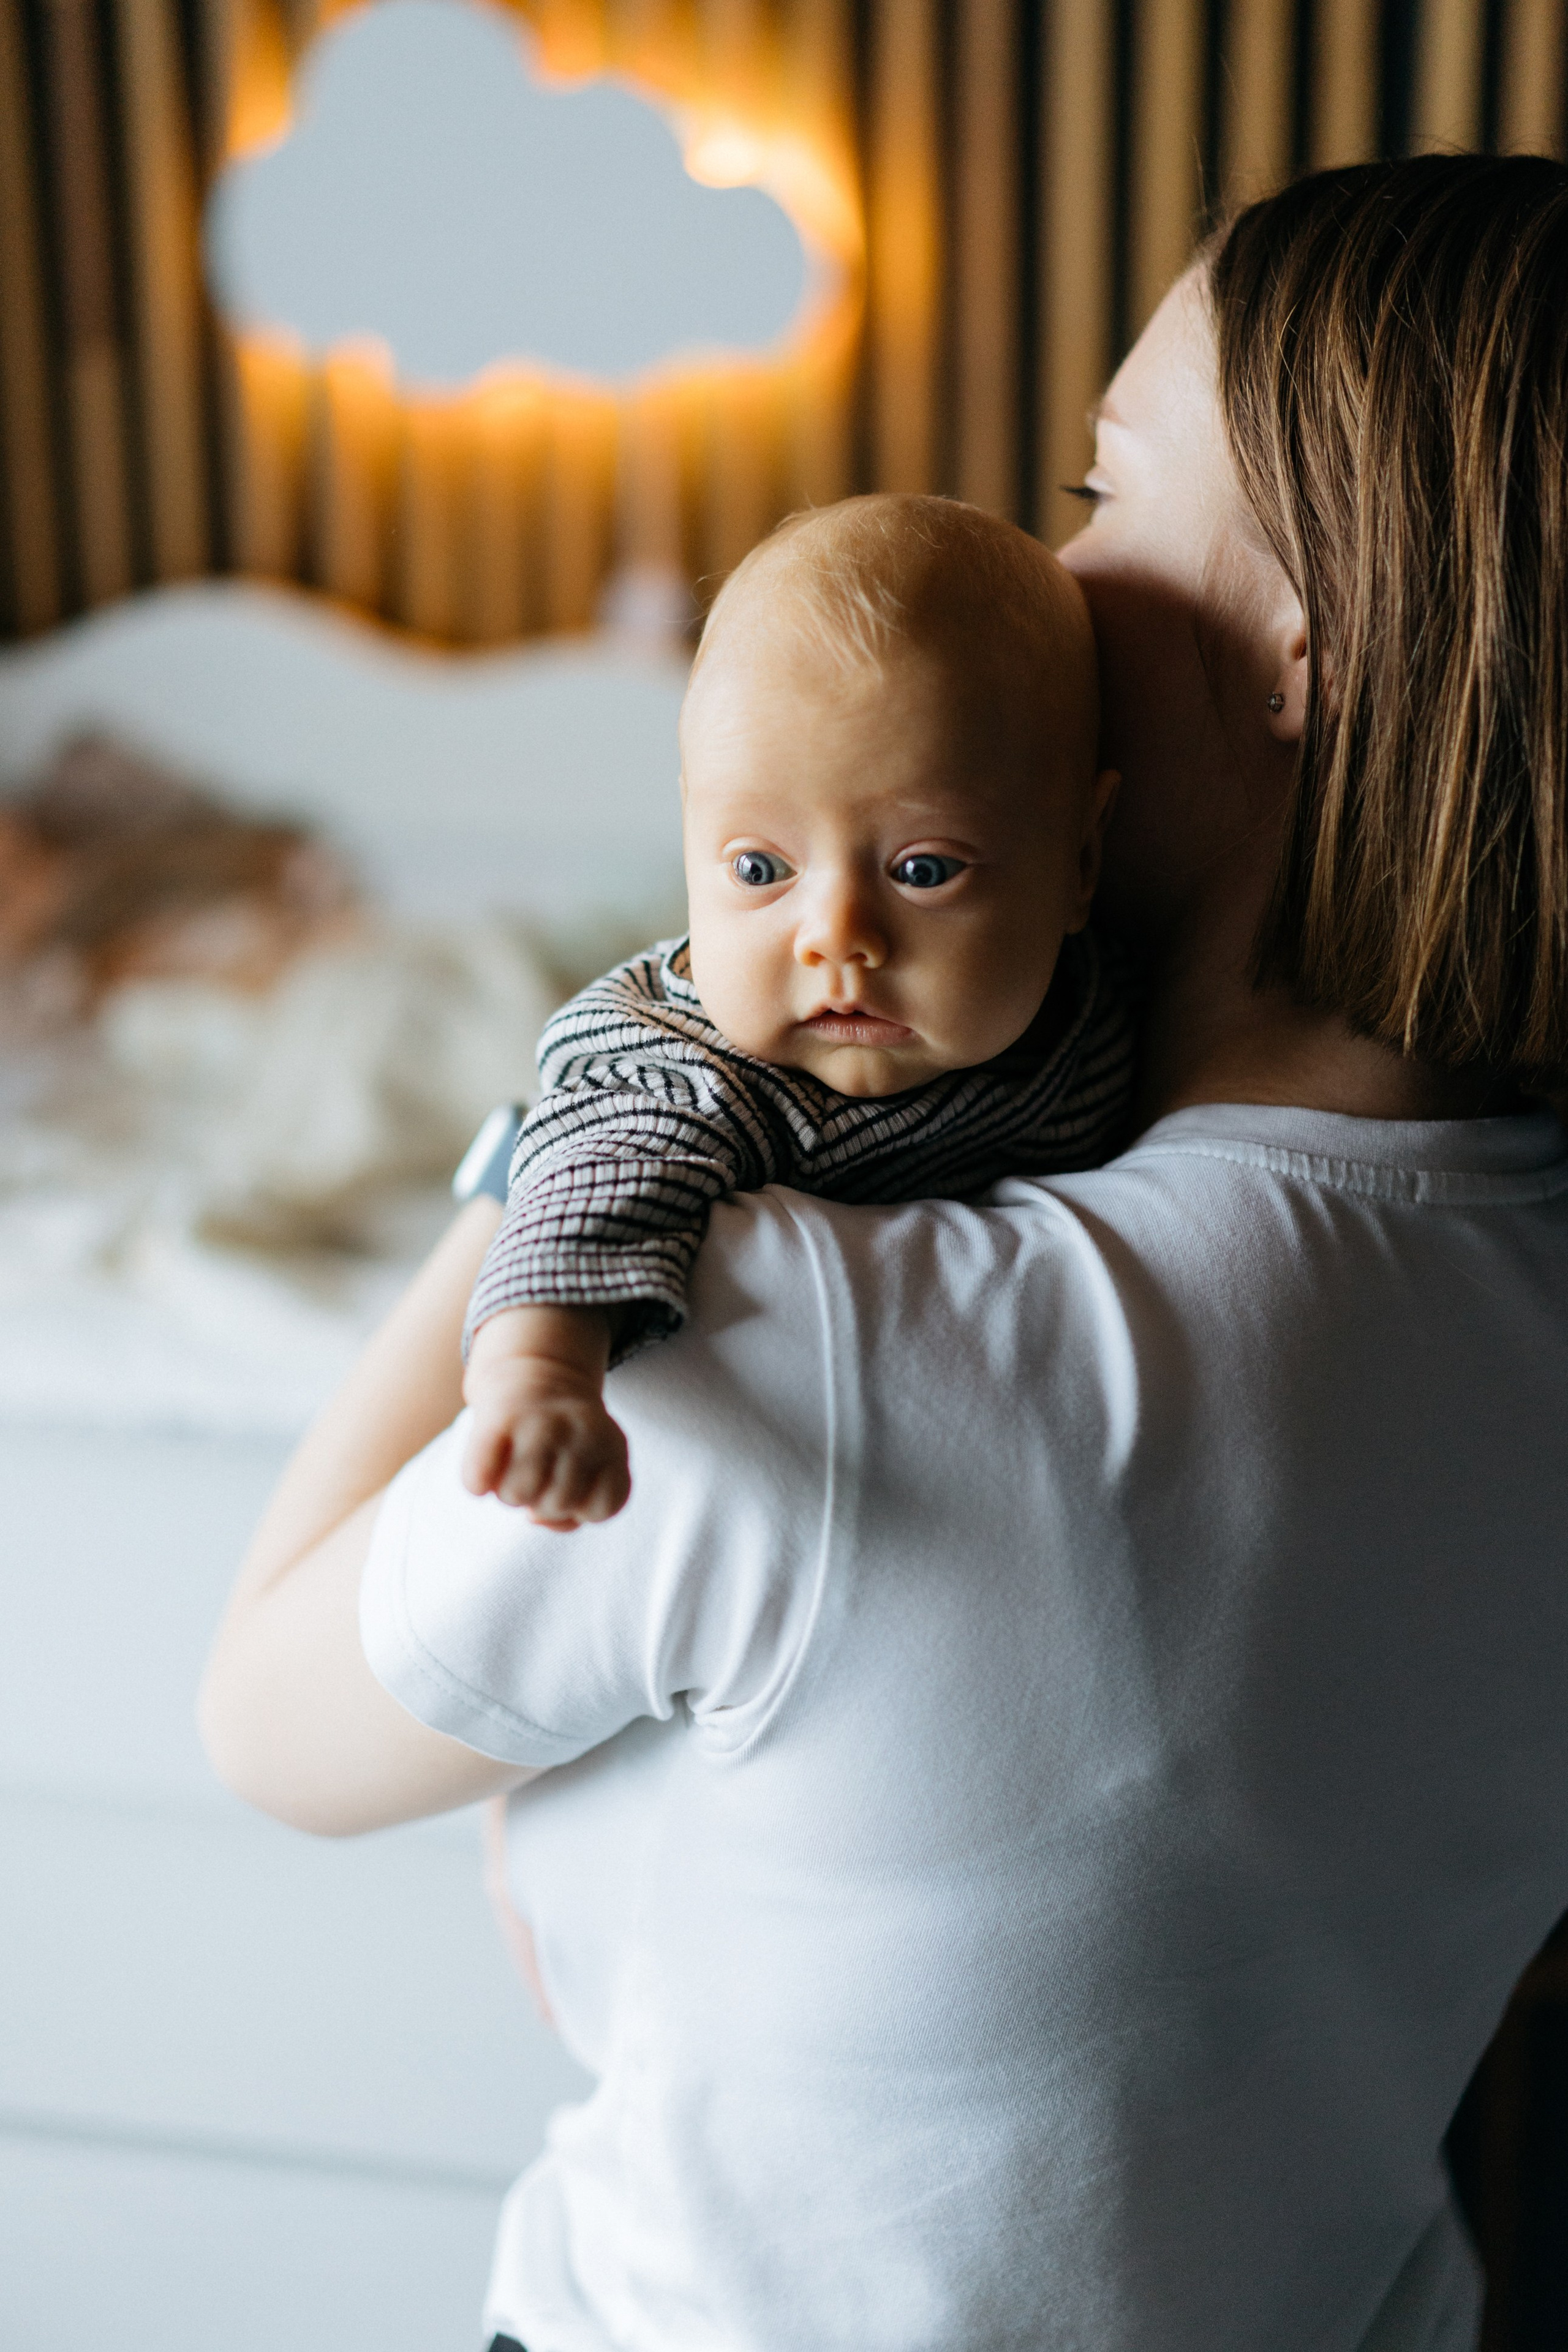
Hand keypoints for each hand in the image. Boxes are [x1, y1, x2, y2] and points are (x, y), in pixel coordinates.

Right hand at [461, 1306, 630, 1529]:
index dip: (582, 1509)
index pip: (602, 1508)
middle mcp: (582, 1429)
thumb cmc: (562, 1439)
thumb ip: (572, 1514)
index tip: (575, 1485)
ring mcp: (541, 1422)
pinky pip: (480, 1476)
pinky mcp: (499, 1416)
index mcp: (613, 1443)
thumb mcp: (589, 1469)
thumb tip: (533, 1517)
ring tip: (515, 1468)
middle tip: (540, 1473)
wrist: (535, 1372)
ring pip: (517, 1496)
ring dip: (510, 1492)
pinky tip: (483, 1476)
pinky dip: (477, 1483)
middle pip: (557, 1505)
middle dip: (543, 1500)